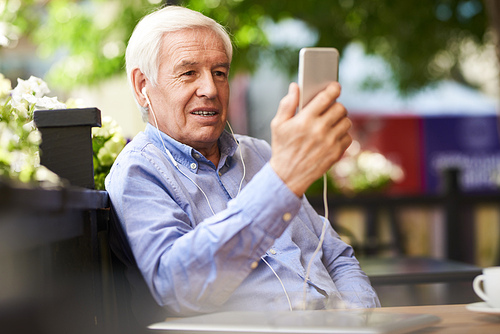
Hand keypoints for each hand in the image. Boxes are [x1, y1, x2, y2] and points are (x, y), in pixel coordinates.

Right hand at [269, 82, 351, 196]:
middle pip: (340, 108)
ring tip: (330, 122)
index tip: (335, 87)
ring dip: (340, 120)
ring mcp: (329, 143)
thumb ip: (287, 104)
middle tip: (330, 108)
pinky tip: (332, 136)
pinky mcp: (336, 153)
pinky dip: (342, 135)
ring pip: (346, 122)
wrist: (288, 176)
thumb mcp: (278, 125)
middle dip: (336, 105)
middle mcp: (319, 130)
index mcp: (304, 120)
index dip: (333, 89)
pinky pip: (348, 137)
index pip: (326, 97)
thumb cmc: (282, 147)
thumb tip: (295, 87)